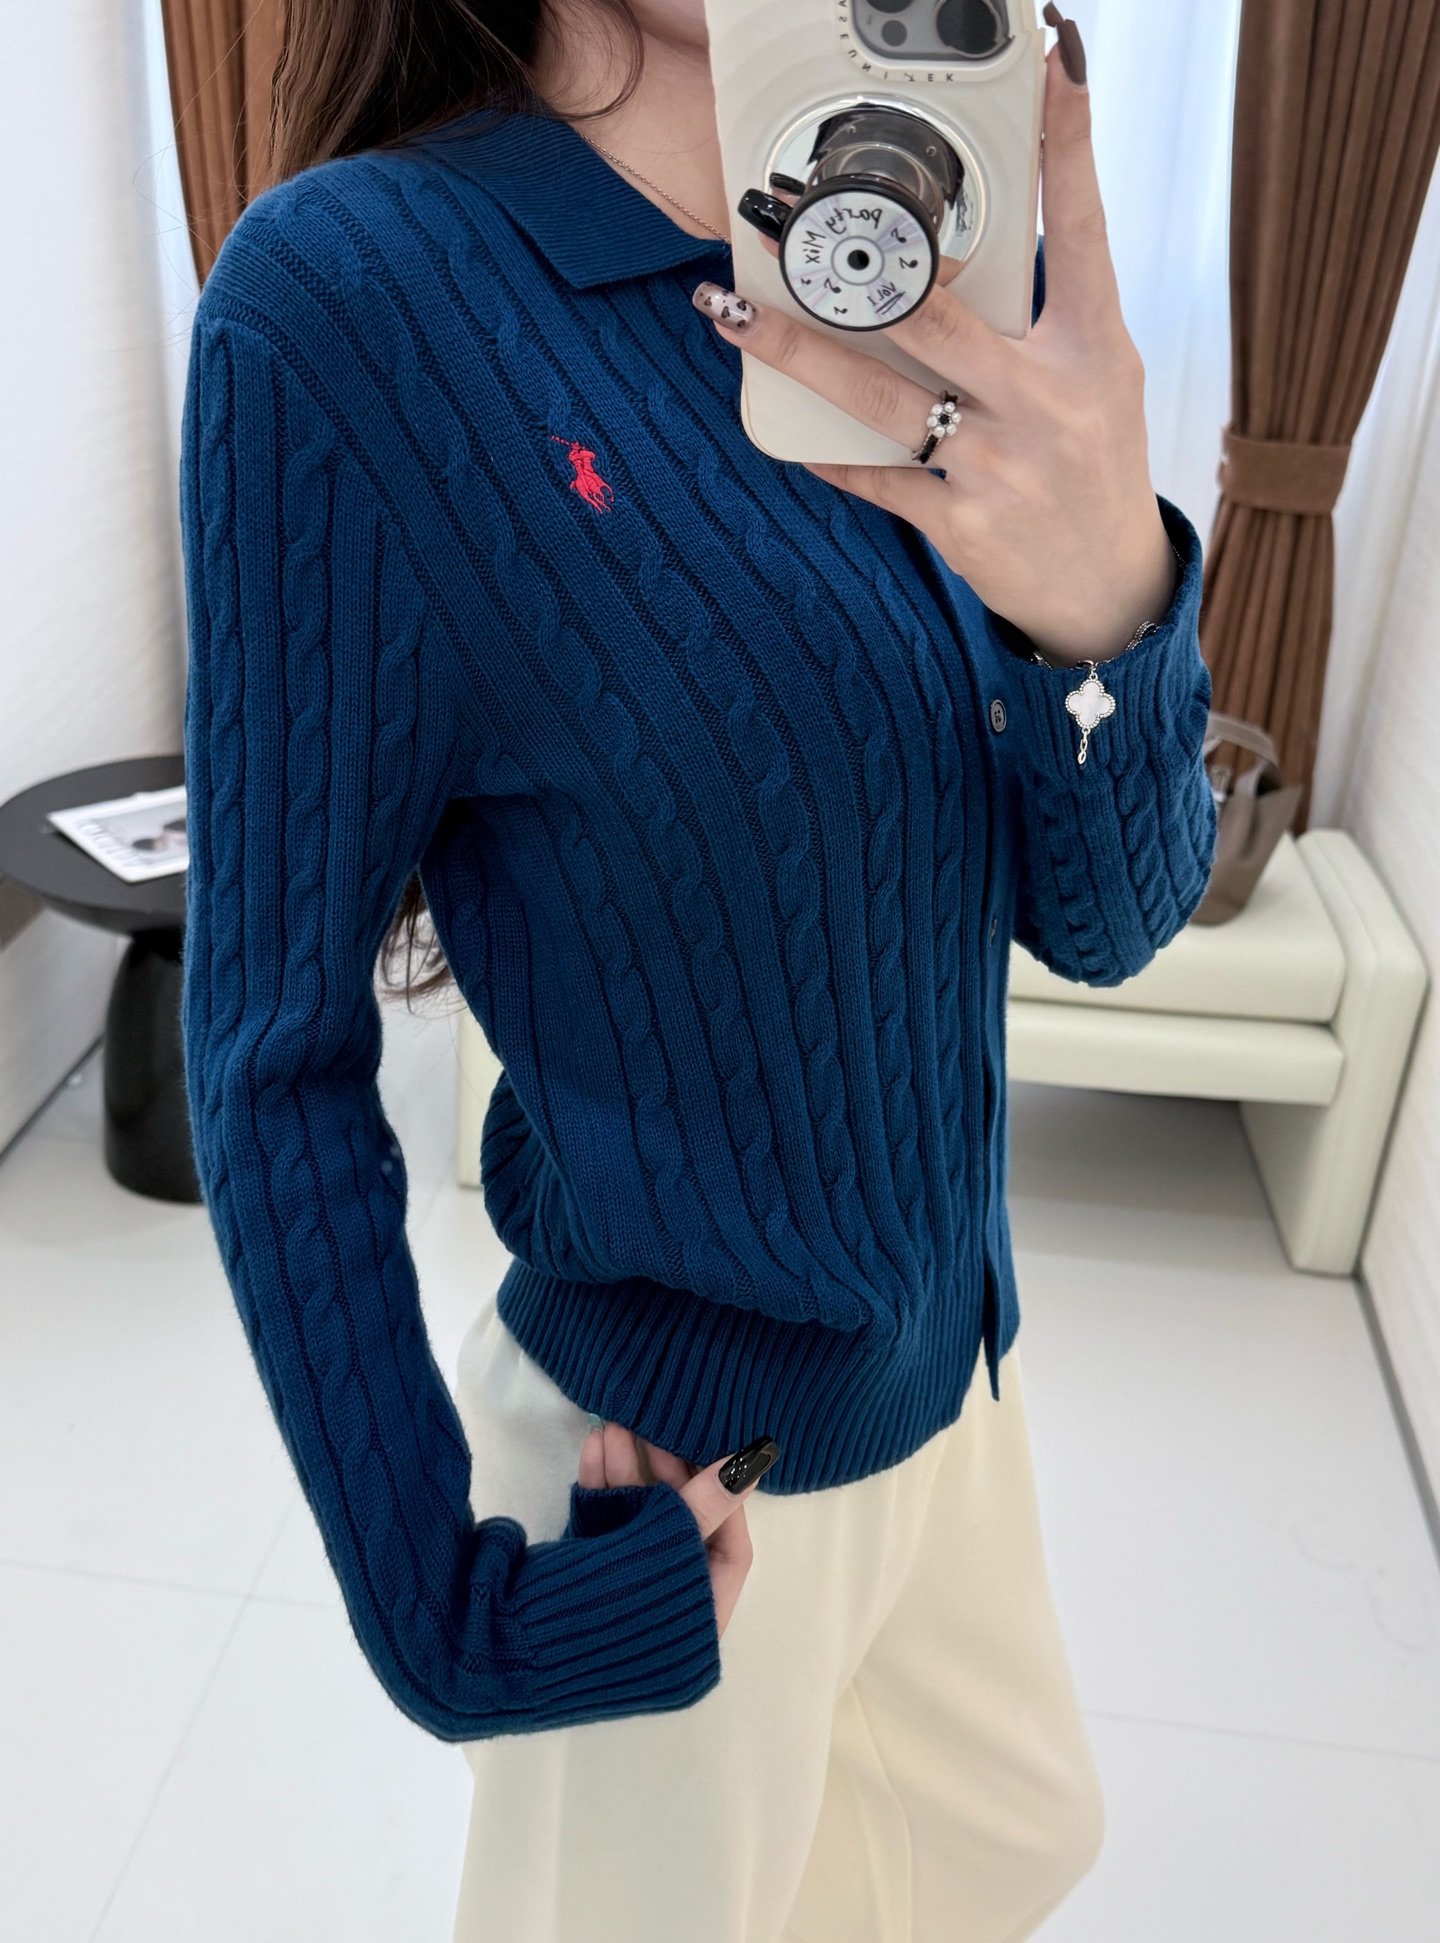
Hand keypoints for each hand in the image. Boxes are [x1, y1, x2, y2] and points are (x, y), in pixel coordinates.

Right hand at [577, 1420, 772, 1637]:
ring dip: (626, 1469)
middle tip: (654, 1429)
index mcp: (700, 1622)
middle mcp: (668, 1609)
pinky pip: (604, 1524)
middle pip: (681, 1527)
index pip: (731, 1551)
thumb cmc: (610, 1607)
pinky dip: (600, 1486)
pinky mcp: (588, 1577)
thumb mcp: (666, 1552)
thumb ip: (708, 1503)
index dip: (724, 1498)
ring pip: (638, 1519)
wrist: (512, 1649)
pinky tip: (595, 1448)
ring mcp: (626, 1592)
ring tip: (615, 1425)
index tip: (711, 1453)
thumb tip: (756, 1460)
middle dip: (664, 1472)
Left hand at [693, 35, 1175, 665]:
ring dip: (796, 354)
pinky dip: (831, 456)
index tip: (1055, 65)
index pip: (1083, 227)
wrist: (1107, 586)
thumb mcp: (1098, 379)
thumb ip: (1041, 316)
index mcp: (1094, 346)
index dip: (1070, 144)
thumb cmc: (1094, 466)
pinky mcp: (961, 523)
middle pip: (935, 314)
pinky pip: (877, 478)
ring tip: (733, 316)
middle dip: (853, 268)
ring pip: (880, 396)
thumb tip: (960, 253)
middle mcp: (1046, 398)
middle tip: (784, 222)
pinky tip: (786, 434)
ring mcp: (999, 464)